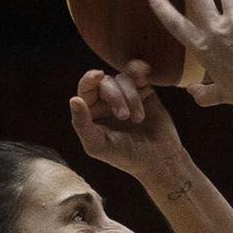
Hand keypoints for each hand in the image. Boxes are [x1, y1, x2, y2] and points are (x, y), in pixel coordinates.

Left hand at [69, 61, 183, 178]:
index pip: (85, 90)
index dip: (89, 79)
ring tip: (138, 118)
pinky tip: (143, 77)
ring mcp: (126, 94)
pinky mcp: (144, 91)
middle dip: (115, 96)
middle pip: (105, 83)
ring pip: (123, 79)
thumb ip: (82, 125)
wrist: (159, 160)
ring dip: (131, 96)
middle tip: (124, 117)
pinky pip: (138, 73)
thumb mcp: (98, 145)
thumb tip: (74, 99)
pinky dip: (139, 71)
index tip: (98, 75)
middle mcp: (106, 102)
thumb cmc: (125, 157)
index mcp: (91, 113)